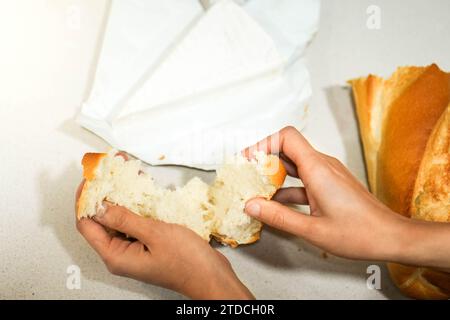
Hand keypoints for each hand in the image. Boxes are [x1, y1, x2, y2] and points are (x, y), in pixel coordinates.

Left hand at [75, 182, 253, 299]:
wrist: (211, 276)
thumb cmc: (187, 261)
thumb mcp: (154, 234)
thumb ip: (124, 219)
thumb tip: (99, 206)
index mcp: (115, 256)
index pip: (87, 224)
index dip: (85, 200)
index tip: (91, 179)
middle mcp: (121, 254)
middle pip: (101, 220)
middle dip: (104, 193)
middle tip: (109, 172)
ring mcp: (134, 249)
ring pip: (119, 218)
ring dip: (122, 196)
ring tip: (126, 174)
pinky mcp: (147, 244)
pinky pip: (135, 221)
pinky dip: (136, 205)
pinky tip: (142, 189)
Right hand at [243, 126, 411, 261]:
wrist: (392, 237)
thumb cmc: (360, 234)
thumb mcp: (312, 230)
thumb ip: (278, 216)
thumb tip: (251, 205)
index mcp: (318, 169)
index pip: (286, 137)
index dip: (263, 143)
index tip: (247, 159)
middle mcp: (323, 165)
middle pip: (287, 148)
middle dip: (264, 159)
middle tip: (247, 175)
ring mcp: (328, 173)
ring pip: (294, 163)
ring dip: (275, 174)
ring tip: (257, 190)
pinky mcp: (330, 184)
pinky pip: (303, 177)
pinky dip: (287, 186)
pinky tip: (277, 203)